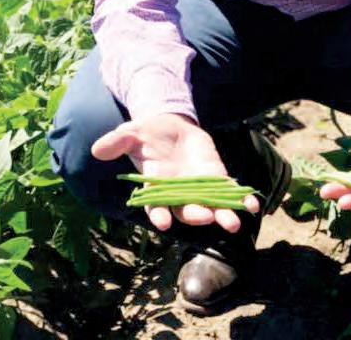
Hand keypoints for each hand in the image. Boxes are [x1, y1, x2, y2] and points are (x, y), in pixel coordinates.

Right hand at [91, 113, 259, 233]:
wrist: (170, 127)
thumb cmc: (148, 133)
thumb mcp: (132, 132)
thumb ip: (118, 141)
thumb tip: (97, 148)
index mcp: (155, 187)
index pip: (155, 205)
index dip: (158, 214)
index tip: (163, 223)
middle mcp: (177, 193)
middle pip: (187, 210)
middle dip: (196, 215)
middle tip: (206, 217)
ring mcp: (198, 187)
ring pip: (211, 206)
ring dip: (223, 215)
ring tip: (234, 223)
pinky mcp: (214, 177)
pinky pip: (228, 191)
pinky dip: (240, 199)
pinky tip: (252, 205)